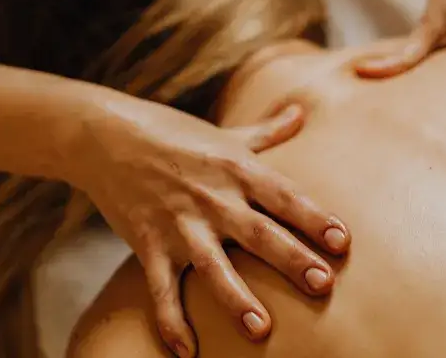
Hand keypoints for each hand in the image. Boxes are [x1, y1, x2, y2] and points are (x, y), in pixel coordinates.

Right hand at [74, 99, 349, 357]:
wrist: (104, 136)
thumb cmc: (171, 132)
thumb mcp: (223, 131)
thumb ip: (266, 131)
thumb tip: (301, 112)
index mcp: (236, 168)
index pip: (283, 195)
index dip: (314, 217)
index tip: (342, 240)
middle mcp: (211, 197)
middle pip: (258, 232)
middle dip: (291, 258)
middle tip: (322, 284)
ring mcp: (178, 223)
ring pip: (213, 265)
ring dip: (237, 298)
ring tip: (261, 329)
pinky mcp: (148, 243)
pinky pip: (162, 289)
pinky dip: (171, 321)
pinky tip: (187, 352)